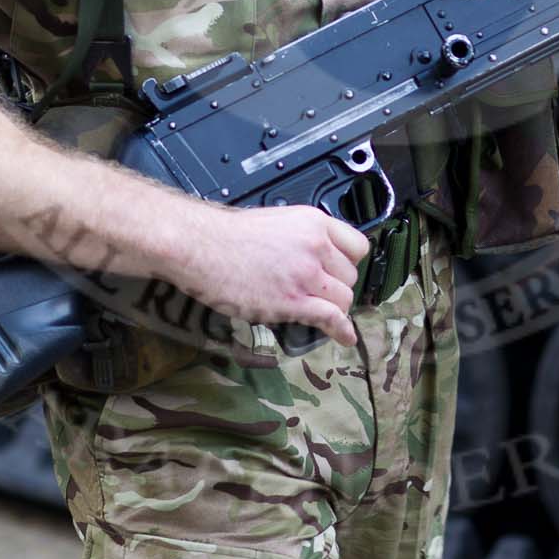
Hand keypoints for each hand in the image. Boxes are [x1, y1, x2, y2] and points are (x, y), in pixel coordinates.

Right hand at [173, 205, 370, 347]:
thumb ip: (302, 237)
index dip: (348, 263)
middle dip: (337, 286)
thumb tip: (314, 255)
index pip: (357, 246)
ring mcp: (305, 274)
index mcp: (313, 222)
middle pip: (351, 275)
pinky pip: (331, 317)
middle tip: (318, 293)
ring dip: (333, 307)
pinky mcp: (292, 301)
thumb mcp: (277, 221)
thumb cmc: (228, 235)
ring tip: (316, 310)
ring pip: (344, 298)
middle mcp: (316, 245)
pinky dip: (340, 330)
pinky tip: (343, 336)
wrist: (200, 245)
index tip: (339, 272)